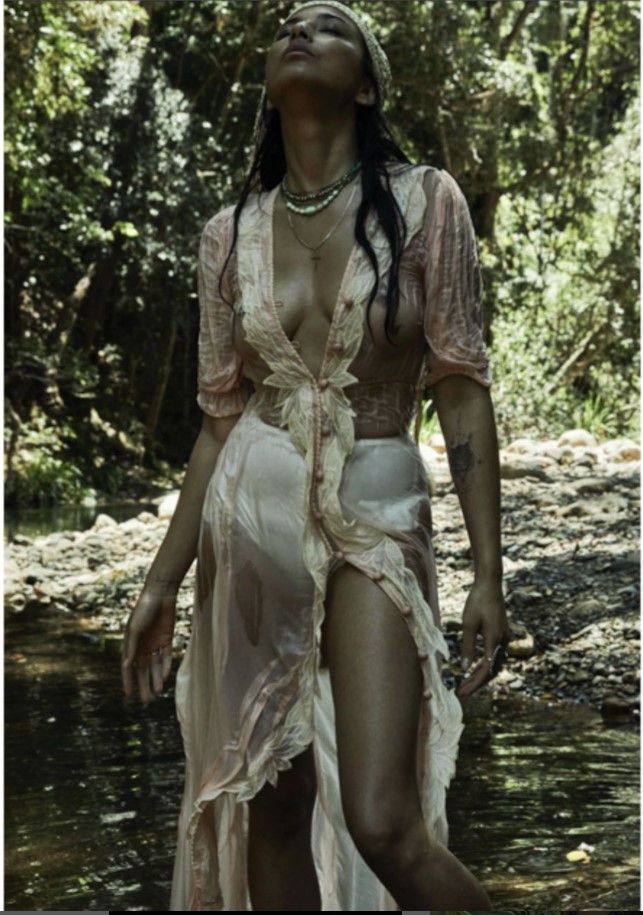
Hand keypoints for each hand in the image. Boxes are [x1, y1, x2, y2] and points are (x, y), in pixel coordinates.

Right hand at [121, 584, 176, 705]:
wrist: (161, 594)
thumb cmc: (144, 609)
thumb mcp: (135, 628)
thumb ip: (132, 646)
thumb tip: (127, 665)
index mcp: (131, 644)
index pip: (128, 668)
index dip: (128, 681)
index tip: (128, 696)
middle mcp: (143, 646)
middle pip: (143, 670)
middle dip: (144, 685)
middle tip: (146, 702)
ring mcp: (155, 644)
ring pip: (155, 667)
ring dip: (156, 680)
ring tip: (157, 693)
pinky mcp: (168, 640)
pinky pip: (166, 657)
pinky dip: (165, 667)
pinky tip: (164, 678)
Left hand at [456, 577, 509, 703]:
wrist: (490, 585)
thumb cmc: (477, 601)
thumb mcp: (468, 624)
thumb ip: (467, 647)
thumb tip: (464, 668)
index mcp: (495, 640)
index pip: (487, 670)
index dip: (475, 683)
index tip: (463, 692)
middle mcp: (503, 641)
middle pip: (492, 670)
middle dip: (477, 683)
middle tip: (462, 693)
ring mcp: (505, 638)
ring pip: (495, 664)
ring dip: (481, 675)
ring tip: (466, 683)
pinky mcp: (502, 634)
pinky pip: (495, 655)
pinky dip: (485, 665)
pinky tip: (474, 668)